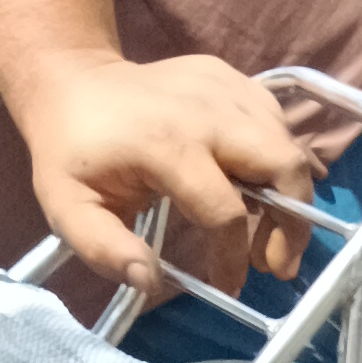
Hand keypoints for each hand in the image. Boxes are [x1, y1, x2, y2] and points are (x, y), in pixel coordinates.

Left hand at [7, 48, 315, 296]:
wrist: (70, 80)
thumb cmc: (70, 153)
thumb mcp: (67, 209)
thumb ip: (105, 250)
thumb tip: (149, 281)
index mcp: (165, 144)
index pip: (225, 210)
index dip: (233, 258)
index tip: (228, 284)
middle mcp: (204, 111)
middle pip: (283, 165)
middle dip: (294, 223)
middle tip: (276, 262)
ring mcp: (222, 87)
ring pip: (288, 143)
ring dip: (290, 194)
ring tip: (267, 230)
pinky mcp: (229, 78)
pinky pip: (275, 122)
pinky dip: (277, 158)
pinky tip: (255, 184)